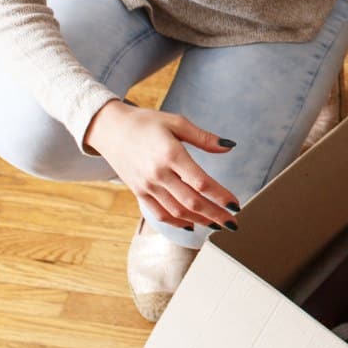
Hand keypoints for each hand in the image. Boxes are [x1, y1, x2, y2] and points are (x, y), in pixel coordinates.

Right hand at [83, 100, 238, 229]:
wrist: (111, 129)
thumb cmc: (145, 123)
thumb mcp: (176, 122)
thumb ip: (203, 137)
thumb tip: (229, 147)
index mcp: (170, 154)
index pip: (201, 182)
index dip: (220, 196)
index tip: (236, 204)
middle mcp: (158, 173)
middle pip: (192, 202)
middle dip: (216, 215)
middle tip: (233, 223)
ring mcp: (147, 186)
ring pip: (178, 212)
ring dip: (201, 221)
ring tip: (217, 225)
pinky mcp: (139, 193)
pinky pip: (161, 214)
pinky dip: (178, 223)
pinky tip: (192, 224)